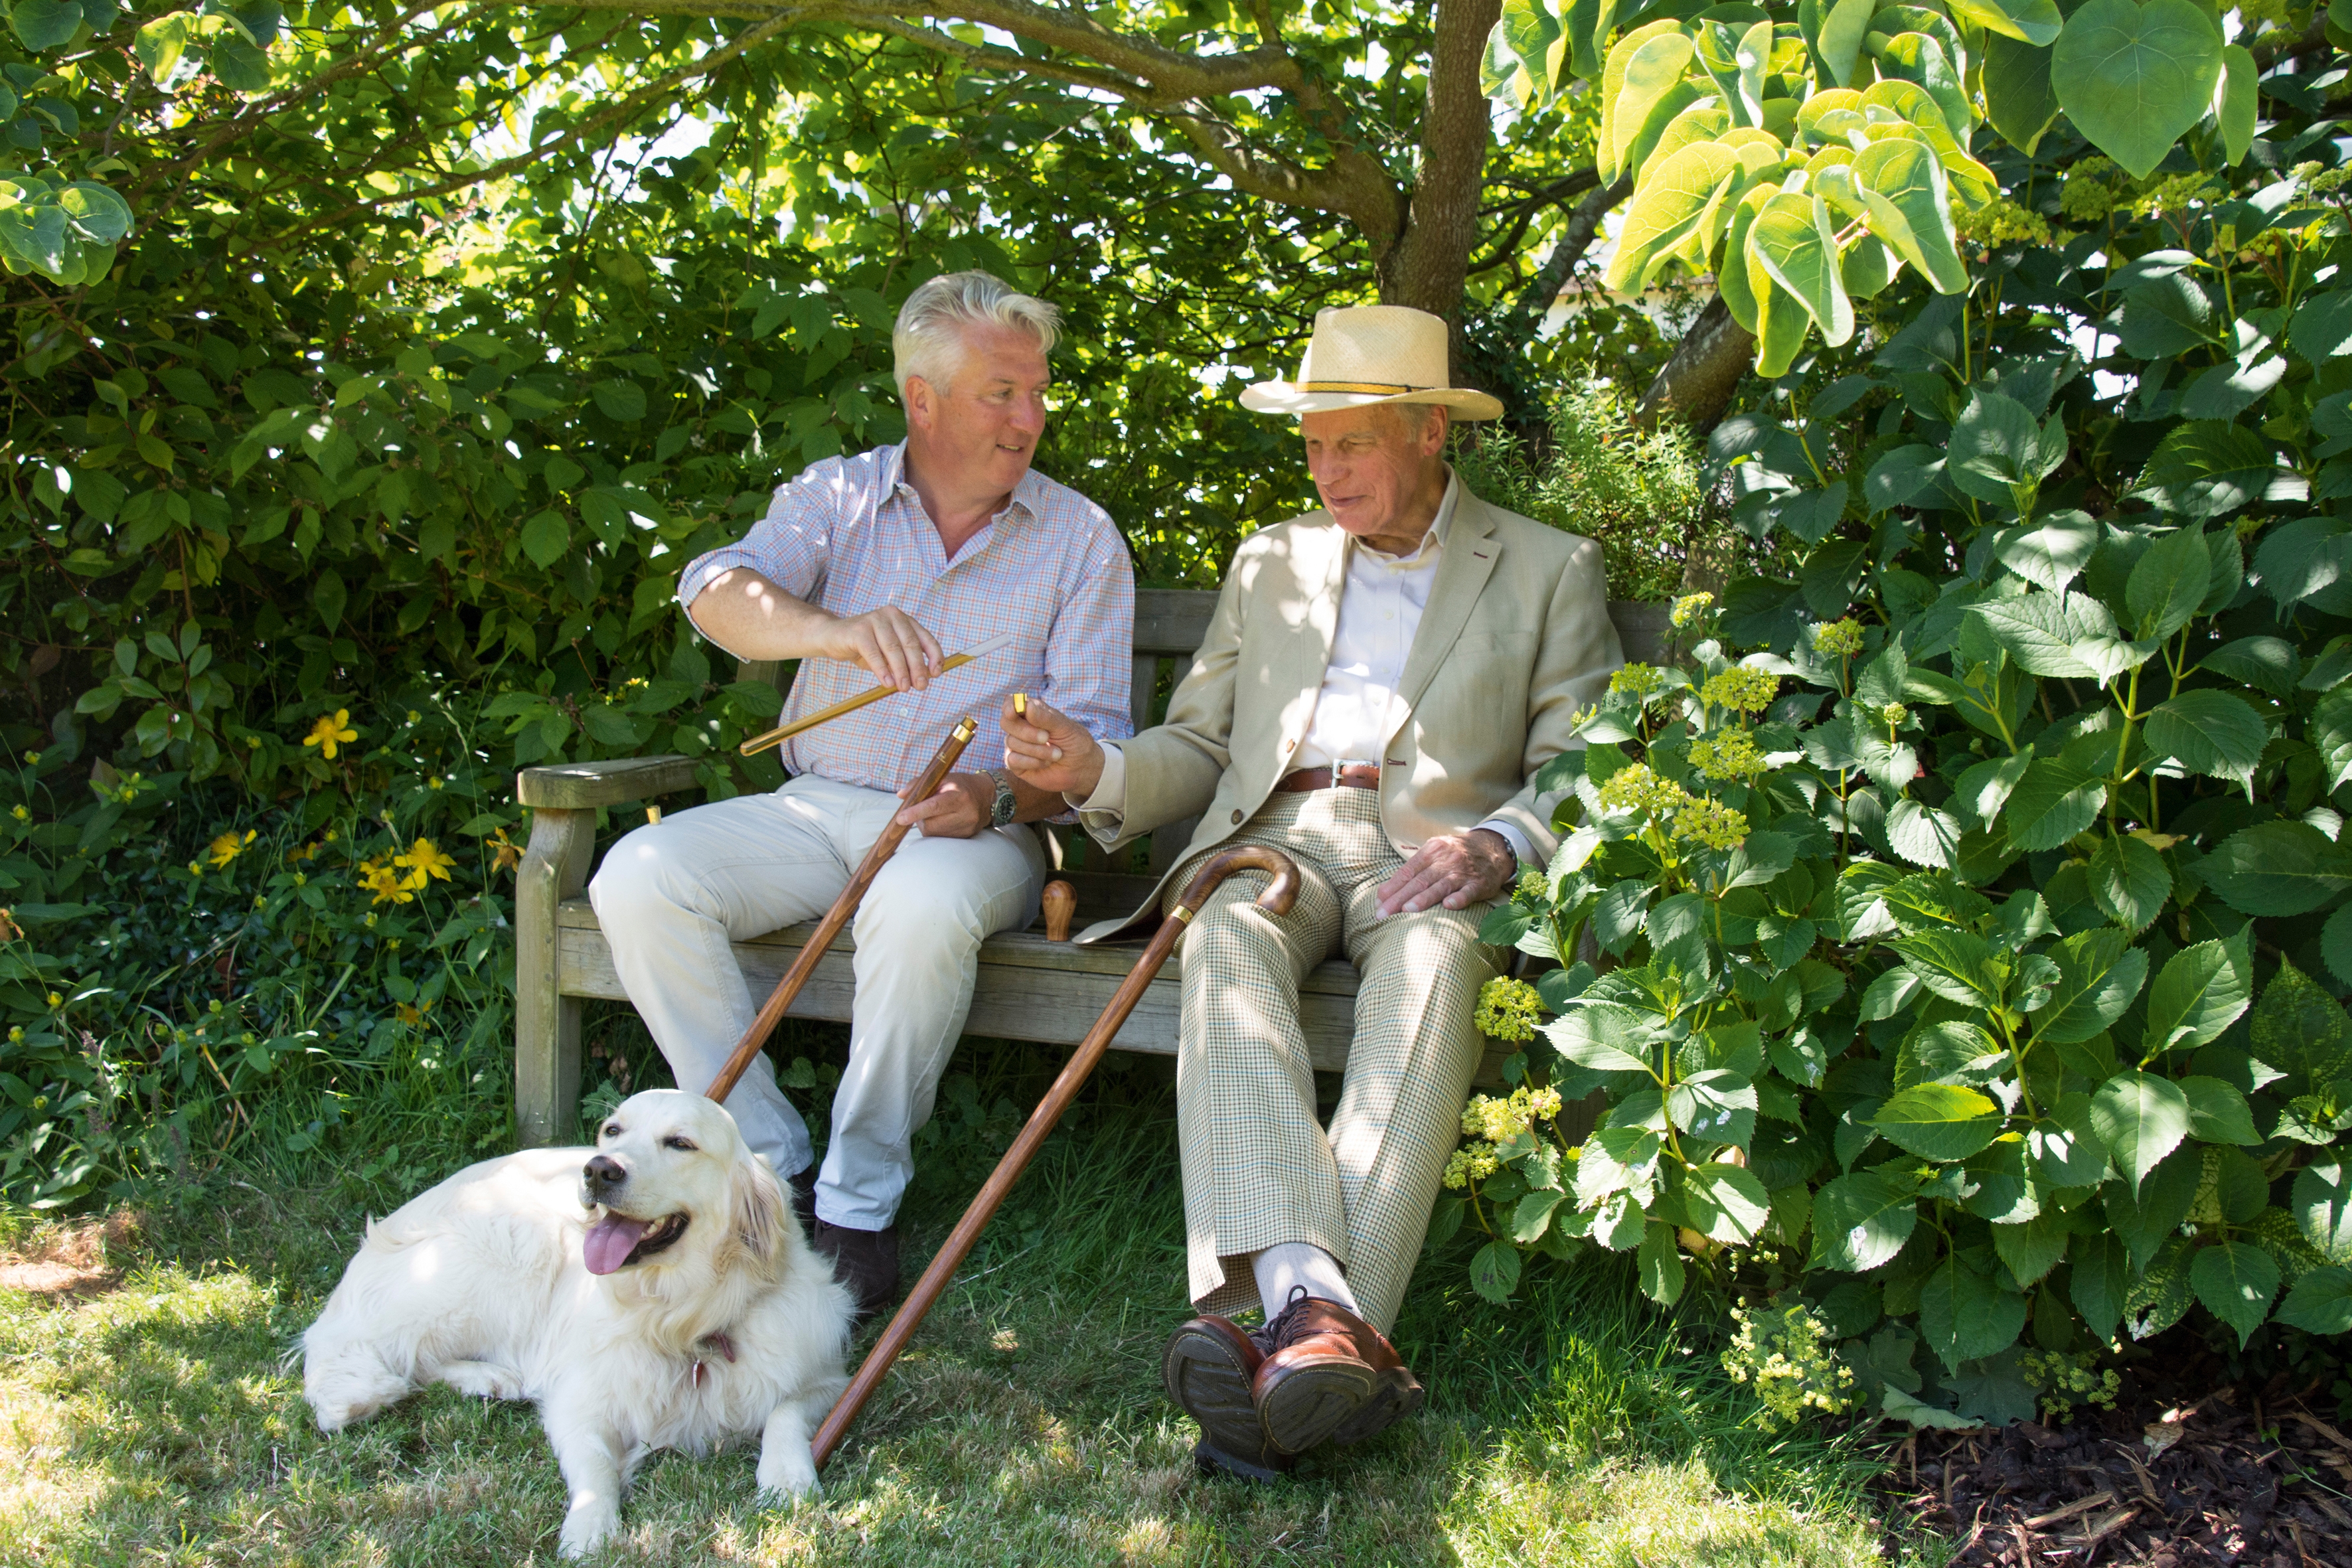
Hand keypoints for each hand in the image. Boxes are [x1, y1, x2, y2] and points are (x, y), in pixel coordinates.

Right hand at [824, 606, 942, 692]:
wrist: (833, 637)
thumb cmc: (865, 647)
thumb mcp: (889, 654)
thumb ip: (904, 661)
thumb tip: (922, 678)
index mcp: (904, 620)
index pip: (926, 638)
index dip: (934, 657)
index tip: (935, 674)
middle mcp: (892, 615)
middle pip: (911, 644)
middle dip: (917, 668)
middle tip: (920, 686)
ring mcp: (875, 620)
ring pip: (893, 649)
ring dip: (901, 671)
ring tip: (903, 688)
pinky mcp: (859, 630)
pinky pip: (873, 652)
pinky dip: (882, 669)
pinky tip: (887, 682)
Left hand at [895, 771, 989, 837]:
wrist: (987, 797)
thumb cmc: (961, 785)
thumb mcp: (943, 778)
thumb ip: (920, 783)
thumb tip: (901, 795)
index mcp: (960, 796)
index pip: (934, 806)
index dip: (916, 812)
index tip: (901, 818)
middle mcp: (966, 814)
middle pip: (931, 824)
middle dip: (920, 818)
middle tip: (923, 809)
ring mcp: (966, 828)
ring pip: (933, 833)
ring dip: (927, 824)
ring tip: (937, 813)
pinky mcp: (965, 837)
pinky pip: (940, 838)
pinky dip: (936, 829)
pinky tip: (943, 820)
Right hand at [999, 695, 1105, 796]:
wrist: (1081, 768)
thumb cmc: (1074, 743)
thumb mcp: (1065, 727)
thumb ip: (1045, 717)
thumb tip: (1027, 706)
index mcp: (1031, 712)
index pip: (1011, 703)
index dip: (1010, 706)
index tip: (1013, 711)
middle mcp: (1020, 727)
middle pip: (1006, 722)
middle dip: (1026, 731)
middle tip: (1046, 737)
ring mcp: (1016, 745)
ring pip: (1012, 742)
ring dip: (1037, 750)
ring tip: (1056, 754)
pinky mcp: (1016, 764)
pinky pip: (1012, 760)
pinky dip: (1032, 762)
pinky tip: (1046, 763)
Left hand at [1375, 829, 1516, 917]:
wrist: (1492, 848)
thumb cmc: (1455, 855)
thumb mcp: (1434, 854)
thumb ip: (1412, 871)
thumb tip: (1384, 893)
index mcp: (1431, 851)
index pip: (1407, 871)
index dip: (1392, 888)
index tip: (1378, 903)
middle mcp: (1446, 860)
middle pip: (1419, 881)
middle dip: (1399, 898)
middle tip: (1383, 914)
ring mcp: (1463, 872)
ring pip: (1440, 886)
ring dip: (1424, 898)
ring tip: (1407, 910)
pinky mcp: (1479, 883)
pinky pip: (1468, 891)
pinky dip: (1459, 898)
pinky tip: (1449, 905)